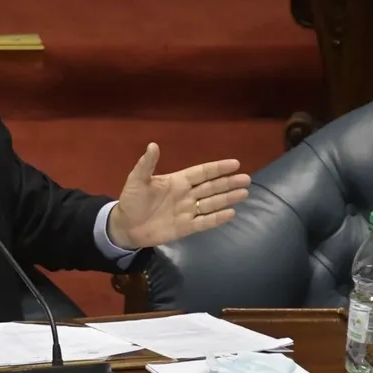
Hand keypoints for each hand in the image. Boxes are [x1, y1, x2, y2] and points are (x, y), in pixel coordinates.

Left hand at [108, 143, 250, 249]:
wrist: (125, 226)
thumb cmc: (131, 200)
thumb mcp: (137, 180)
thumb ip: (147, 164)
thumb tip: (153, 145)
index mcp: (177, 181)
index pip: (202, 172)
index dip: (217, 168)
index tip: (235, 163)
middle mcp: (186, 195)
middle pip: (212, 187)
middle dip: (229, 183)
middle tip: (247, 179)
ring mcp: (187, 211)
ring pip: (212, 203)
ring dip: (228, 198)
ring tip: (244, 193)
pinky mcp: (185, 227)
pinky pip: (205, 222)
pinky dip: (217, 218)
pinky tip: (231, 213)